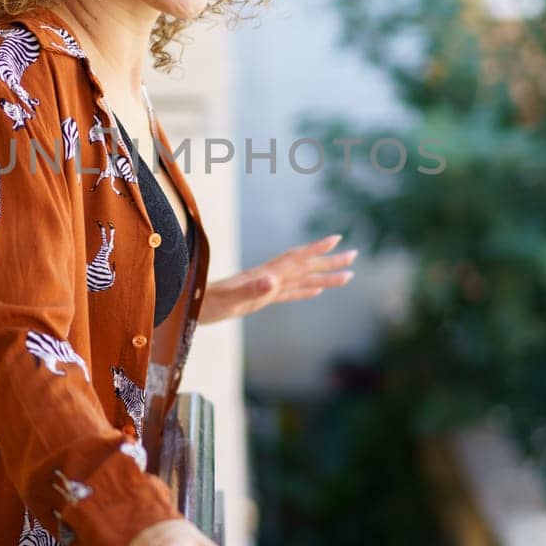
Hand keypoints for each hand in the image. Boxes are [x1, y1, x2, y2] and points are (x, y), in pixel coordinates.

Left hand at [198, 233, 357, 323]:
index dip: (316, 250)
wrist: (190, 306)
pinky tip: (316, 290)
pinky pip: (290, 293)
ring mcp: (266, 288)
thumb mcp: (229, 299)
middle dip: (330, 261)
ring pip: (302, 279)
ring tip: (347, 275)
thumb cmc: (207, 303)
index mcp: (265, 276)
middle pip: (305, 266)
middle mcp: (269, 278)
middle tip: (355, 255)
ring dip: (324, 276)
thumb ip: (250, 289)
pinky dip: (306, 290)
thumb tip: (273, 280)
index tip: (337, 239)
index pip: (296, 259)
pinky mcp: (261, 298)